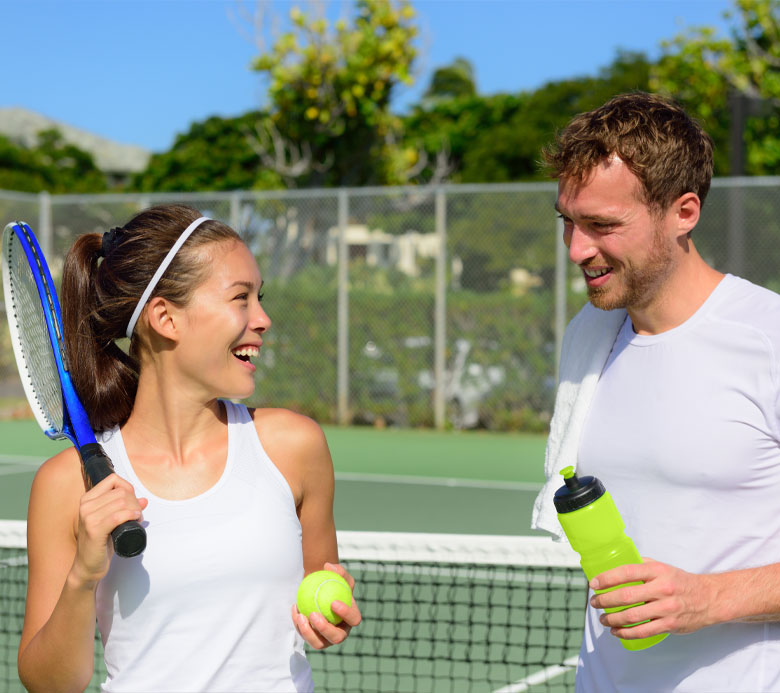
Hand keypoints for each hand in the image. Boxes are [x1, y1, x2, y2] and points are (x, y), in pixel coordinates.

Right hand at [72, 474, 146, 584]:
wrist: (88, 565)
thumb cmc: (100, 542)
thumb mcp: (111, 520)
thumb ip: (124, 508)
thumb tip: (144, 500)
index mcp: (87, 499)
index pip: (113, 479)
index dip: (128, 487)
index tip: (132, 500)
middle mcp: (85, 506)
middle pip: (120, 492)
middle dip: (134, 501)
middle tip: (138, 514)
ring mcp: (88, 518)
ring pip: (121, 502)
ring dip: (135, 509)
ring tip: (137, 519)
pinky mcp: (94, 530)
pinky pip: (118, 516)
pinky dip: (130, 515)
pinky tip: (135, 519)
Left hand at [292, 562, 361, 649]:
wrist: (321, 592)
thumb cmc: (332, 583)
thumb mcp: (338, 575)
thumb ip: (337, 570)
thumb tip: (328, 566)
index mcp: (351, 618)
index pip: (354, 619)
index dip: (346, 614)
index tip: (333, 602)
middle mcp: (341, 632)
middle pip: (337, 637)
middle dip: (325, 629)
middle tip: (314, 614)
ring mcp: (327, 639)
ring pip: (319, 643)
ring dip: (308, 632)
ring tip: (301, 616)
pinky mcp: (314, 640)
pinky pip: (306, 636)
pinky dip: (299, 624)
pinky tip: (295, 609)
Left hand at [589, 559, 717, 639]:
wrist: (709, 598)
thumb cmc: (679, 581)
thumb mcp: (662, 567)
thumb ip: (641, 565)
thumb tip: (615, 563)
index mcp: (657, 571)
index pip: (626, 572)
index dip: (607, 578)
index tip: (593, 584)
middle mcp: (662, 589)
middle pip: (626, 596)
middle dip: (605, 600)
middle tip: (594, 602)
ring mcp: (666, 608)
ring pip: (632, 616)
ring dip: (613, 619)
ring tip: (603, 619)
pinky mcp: (670, 625)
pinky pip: (643, 631)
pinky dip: (626, 633)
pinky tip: (616, 631)